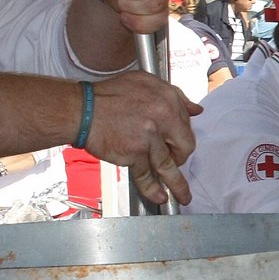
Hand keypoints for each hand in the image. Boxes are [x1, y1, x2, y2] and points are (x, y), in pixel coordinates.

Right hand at [82, 72, 202, 205]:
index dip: (181, 135)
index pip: (186, 123)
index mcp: (167, 98)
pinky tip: (160, 197)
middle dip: (181, 156)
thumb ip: (174, 96)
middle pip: (185, 146)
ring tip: (183, 196)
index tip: (178, 143)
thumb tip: (196, 110)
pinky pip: (147, 175)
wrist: (82, 109)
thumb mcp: (144, 82)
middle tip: (174, 160)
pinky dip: (153, 189)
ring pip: (169, 165)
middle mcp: (162, 116)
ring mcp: (149, 136)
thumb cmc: (108, 95)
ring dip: (178, 183)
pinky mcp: (135, 153)